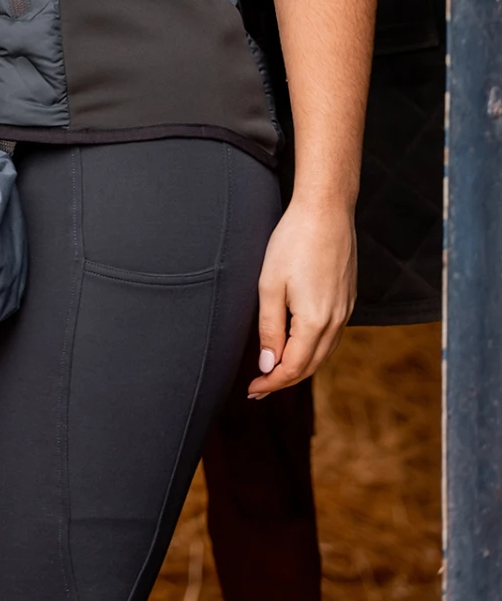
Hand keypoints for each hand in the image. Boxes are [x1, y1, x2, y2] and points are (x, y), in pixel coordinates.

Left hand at [247, 195, 357, 399]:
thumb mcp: (270, 284)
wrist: (327, 210)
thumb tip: (269, 365)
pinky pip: (331, 336)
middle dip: (284, 380)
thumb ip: (270, 328)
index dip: (271, 383)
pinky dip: (314, 349)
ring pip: (323, 353)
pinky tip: (299, 344)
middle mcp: (336, 322)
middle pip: (310, 366)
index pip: (292, 368)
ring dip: (299, 366)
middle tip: (259, 386)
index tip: (252, 390)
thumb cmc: (293, 241)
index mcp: (315, 322)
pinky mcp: (348, 299)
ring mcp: (346, 311)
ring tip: (275, 371)